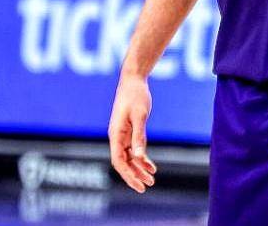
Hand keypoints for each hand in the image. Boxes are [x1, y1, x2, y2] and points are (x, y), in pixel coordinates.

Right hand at [108, 75, 156, 192]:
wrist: (134, 80)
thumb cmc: (136, 95)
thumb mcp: (140, 116)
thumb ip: (139, 136)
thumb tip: (139, 157)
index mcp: (115, 134)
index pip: (119, 161)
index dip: (128, 174)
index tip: (139, 185)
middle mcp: (117, 136)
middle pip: (123, 162)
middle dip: (134, 175)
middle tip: (146, 187)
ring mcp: (123, 134)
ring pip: (129, 157)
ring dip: (139, 169)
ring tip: (151, 180)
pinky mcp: (130, 130)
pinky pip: (134, 148)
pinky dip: (142, 158)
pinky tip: (151, 167)